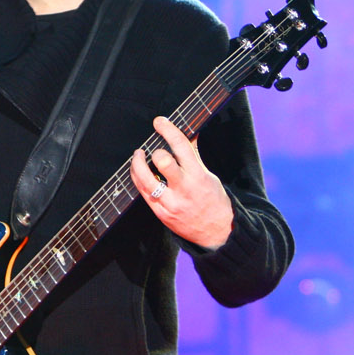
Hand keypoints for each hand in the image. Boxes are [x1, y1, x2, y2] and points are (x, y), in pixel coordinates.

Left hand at [129, 116, 233, 249]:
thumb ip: (194, 155)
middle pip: (162, 162)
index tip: (159, 121)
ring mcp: (170, 203)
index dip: (168, 130)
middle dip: (156, 151)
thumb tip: (190, 132)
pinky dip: (138, 178)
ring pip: (145, 178)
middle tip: (153, 149)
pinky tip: (138, 172)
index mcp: (198, 176)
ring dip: (137, 163)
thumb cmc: (213, 201)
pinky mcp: (160, 213)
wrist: (216, 233)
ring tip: (138, 156)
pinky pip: (142, 192)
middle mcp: (183, 189)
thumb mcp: (208, 176)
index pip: (181, 146)